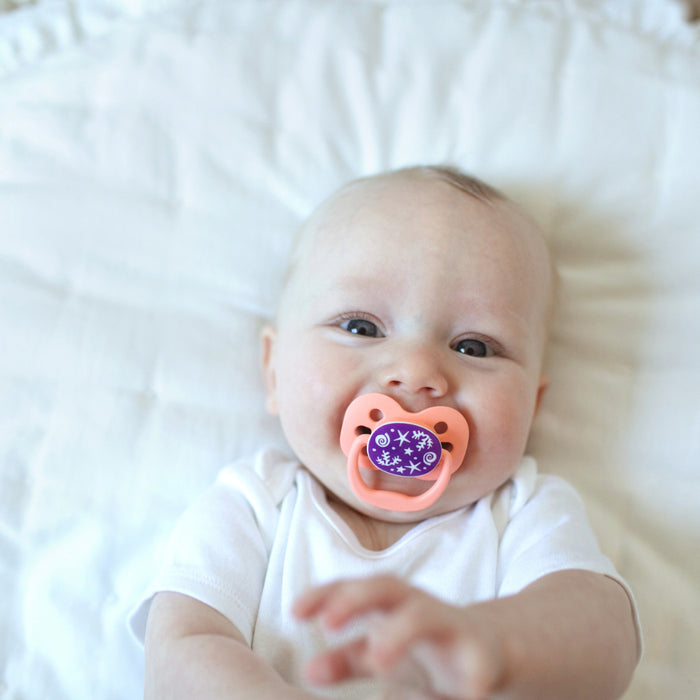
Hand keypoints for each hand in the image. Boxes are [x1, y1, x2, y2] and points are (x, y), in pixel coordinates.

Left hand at [293, 575, 505, 699]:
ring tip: (377, 659)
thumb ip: (345, 659)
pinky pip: (476, 662)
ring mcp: (452, 626)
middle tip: (328, 623)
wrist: (490, 648)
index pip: (352, 587)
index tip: (294, 611)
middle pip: (385, 586)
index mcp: (391, 603)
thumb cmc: (423, 646)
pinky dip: (470, 677)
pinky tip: (463, 692)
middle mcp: (418, 605)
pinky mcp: (484, 654)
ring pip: (425, 615)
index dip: (325, 594)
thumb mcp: (379, 651)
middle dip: (356, 598)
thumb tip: (308, 669)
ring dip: (400, 631)